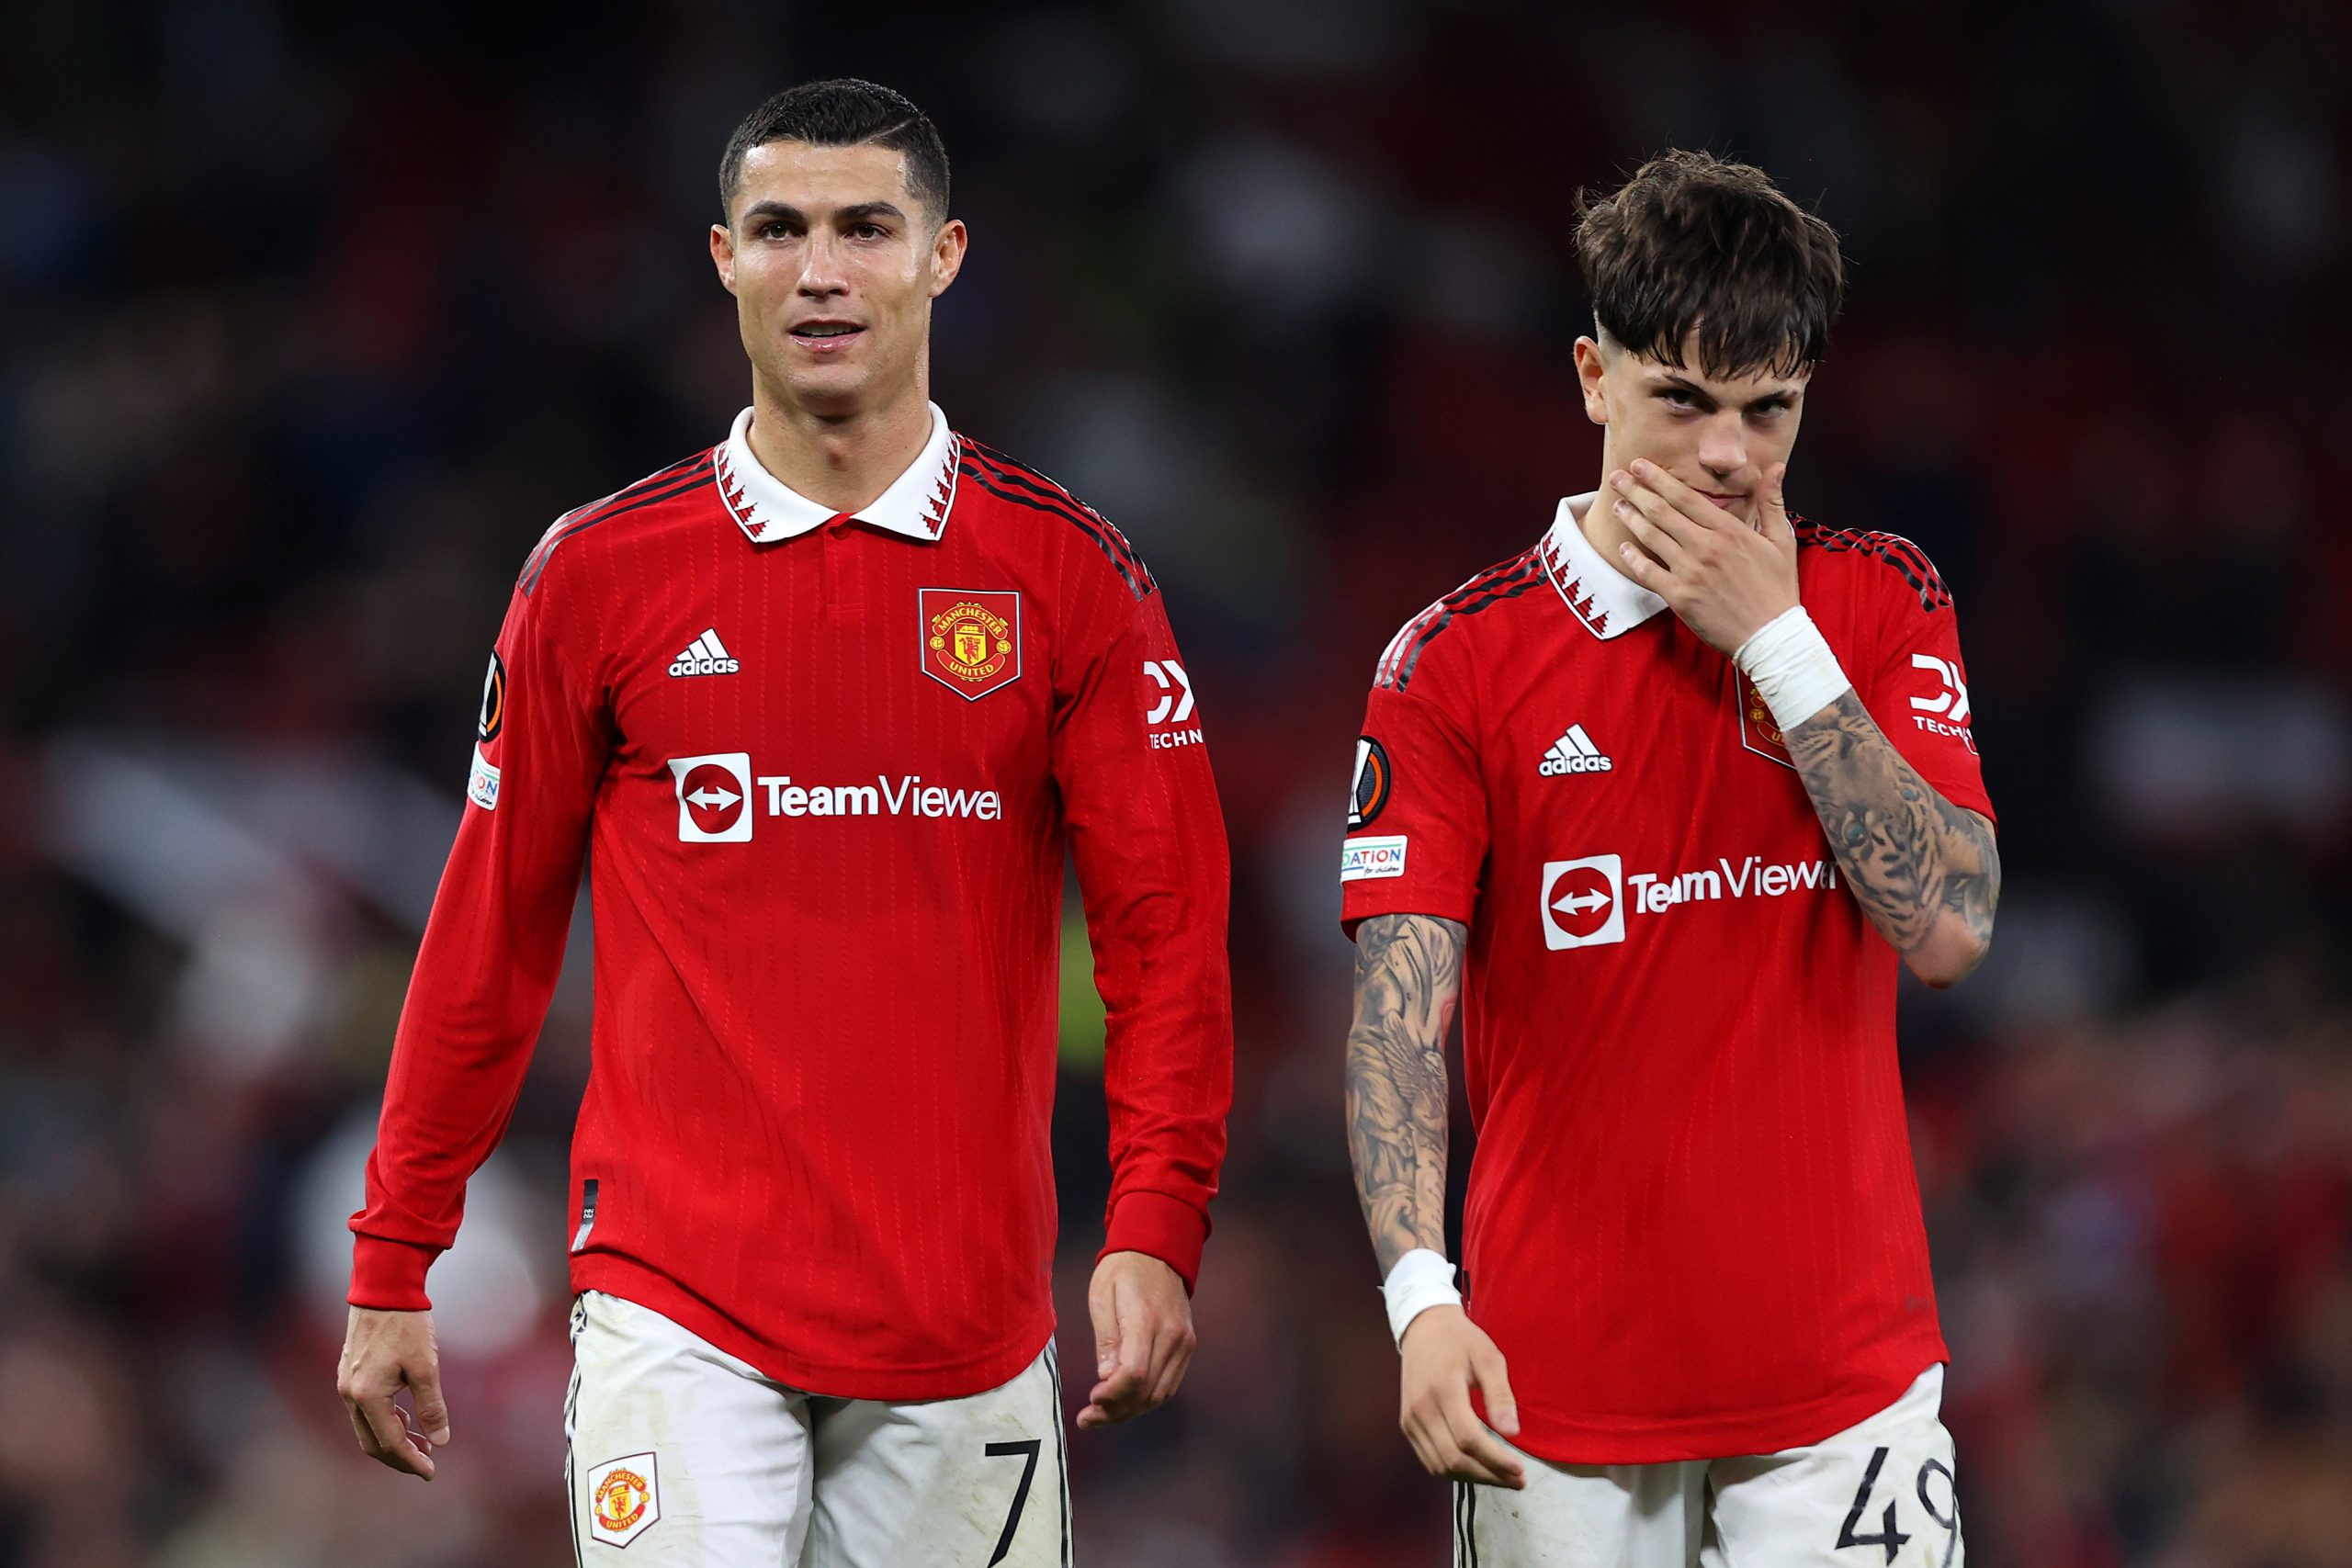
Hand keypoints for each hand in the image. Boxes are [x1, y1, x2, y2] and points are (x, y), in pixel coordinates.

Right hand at [336, 1306, 450, 1479]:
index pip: (389, 1442)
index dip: (411, 1461)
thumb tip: (441, 1441)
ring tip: (422, 1440)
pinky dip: (384, 1421)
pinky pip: (364, 1411)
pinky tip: (406, 1416)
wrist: (383, 1290)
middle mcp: (350, 1395)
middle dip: (400, 1456)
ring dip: (392, 1439)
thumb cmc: (407, 1326)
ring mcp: (346, 1385)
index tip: (431, 1472)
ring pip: (366, 1428)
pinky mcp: (349, 1374)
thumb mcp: (426, 1367)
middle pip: (372, 1443)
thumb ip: (431, 1407)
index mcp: (367, 1397)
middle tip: (427, 1461)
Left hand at [1078, 1251, 1195, 1427]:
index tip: (1091, 1400)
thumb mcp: (1102, 1297)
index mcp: (1146, 1320)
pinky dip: (1146, 1400)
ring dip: (1130, 1411)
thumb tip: (1106, 1377)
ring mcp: (1183, 1342)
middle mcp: (1171, 1335)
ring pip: (1160, 1395)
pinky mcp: (1187, 1346)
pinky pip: (1169, 1385)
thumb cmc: (1122, 1270)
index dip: (1112, 1396)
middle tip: (1088, 1418)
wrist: (1158, 1249)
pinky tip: (1125, 1402)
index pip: (1135, 1374)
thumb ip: (1106, 1340)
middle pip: (1147, 1391)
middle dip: (1115, 1412)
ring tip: (1102, 1415)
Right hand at [1398, 1305, 1524, 1488]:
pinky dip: (1454, 1472)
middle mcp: (1421, 1409)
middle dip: (1489, 1476)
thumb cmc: (1460, 1341)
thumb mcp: (1489, 1358)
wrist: (1424, 1328)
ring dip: (1473, 1479)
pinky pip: (1430, 1460)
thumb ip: (1500, 1395)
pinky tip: (1477, 1468)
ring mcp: (1411, 1420)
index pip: (1468, 1439)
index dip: (1495, 1460)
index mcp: (1443, 1389)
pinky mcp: (1407, 1425)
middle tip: (1517, 1481)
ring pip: (1441, 1466)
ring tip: (1501, 1478)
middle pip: (1454, 1459)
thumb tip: (1512, 1432)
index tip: (1520, 1471)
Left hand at [1609, 459, 1797, 655]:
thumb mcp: (1781, 541)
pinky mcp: (1680, 597)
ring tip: (1616, 505)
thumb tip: (1776, 468)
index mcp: (1729, 530)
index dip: (1658, 479)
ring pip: (1651, 537)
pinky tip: (1623, 547)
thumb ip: (1772, 502)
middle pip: (1661, 511)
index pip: (1685, 497)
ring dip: (1630, 518)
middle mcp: (1706, 547)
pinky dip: (1632, 558)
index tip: (1640, 465)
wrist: (1771, 636)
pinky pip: (1648, 573)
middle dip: (1635, 490)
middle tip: (1617, 476)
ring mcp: (1690, 572)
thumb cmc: (1777, 589)